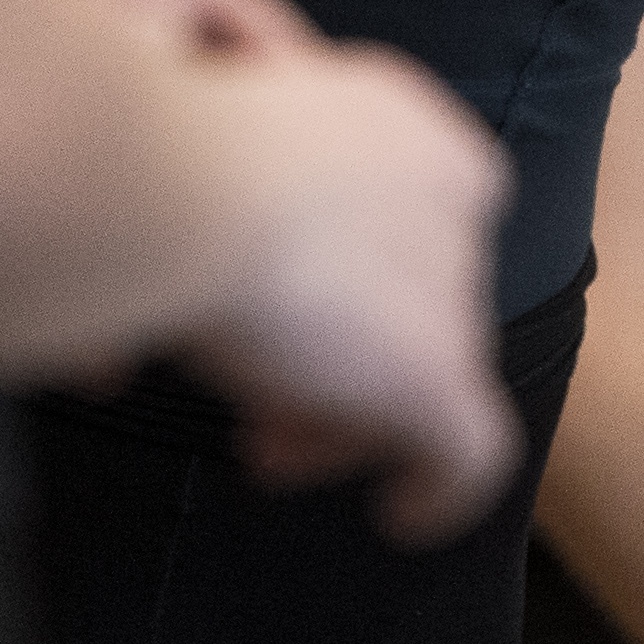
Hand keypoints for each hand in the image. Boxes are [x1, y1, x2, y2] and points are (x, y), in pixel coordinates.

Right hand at [172, 36, 519, 546]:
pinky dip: (441, 490)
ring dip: (352, 417)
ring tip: (269, 447)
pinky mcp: (437, 374)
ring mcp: (451, 290)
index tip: (271, 319)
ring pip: (428, 373)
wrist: (182, 180)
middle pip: (413, 301)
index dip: (344, 280)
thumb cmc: (170, 149)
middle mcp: (451, 199)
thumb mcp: (221, 135)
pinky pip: (473, 454)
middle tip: (265, 402)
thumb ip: (241, 198)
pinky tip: (401, 514)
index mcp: (411, 128)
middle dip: (339, 356)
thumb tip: (175, 301)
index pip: (407, 217)